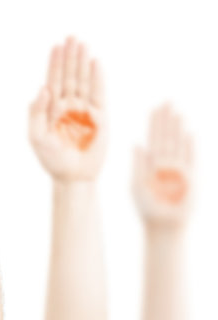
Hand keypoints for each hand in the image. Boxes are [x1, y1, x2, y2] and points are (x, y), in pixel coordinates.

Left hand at [29, 37, 105, 180]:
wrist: (72, 176)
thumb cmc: (51, 158)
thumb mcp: (36, 136)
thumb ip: (36, 113)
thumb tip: (42, 88)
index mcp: (50, 108)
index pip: (53, 80)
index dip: (55, 63)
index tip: (56, 46)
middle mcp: (67, 105)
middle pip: (69, 75)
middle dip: (70, 57)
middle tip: (72, 37)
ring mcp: (83, 109)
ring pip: (83, 80)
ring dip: (83, 63)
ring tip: (83, 44)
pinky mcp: (100, 116)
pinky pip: (98, 93)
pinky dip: (97, 78)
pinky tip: (96, 63)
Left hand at [133, 104, 192, 225]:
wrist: (163, 224)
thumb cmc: (148, 207)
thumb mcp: (136, 184)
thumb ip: (137, 165)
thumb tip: (136, 144)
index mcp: (151, 163)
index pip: (153, 138)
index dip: (155, 123)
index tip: (155, 108)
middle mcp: (165, 163)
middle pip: (166, 136)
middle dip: (166, 120)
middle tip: (167, 101)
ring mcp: (179, 169)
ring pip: (177, 143)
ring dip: (177, 128)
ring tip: (176, 113)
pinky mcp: (190, 178)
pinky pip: (189, 159)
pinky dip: (189, 146)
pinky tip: (188, 133)